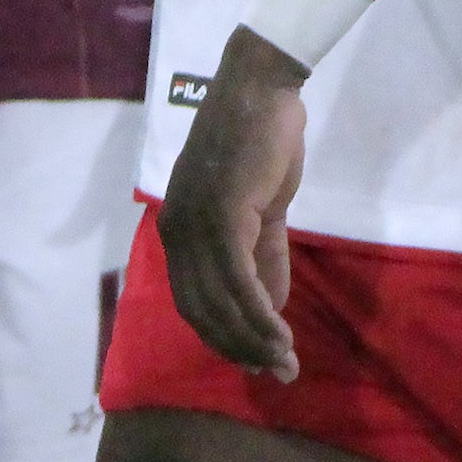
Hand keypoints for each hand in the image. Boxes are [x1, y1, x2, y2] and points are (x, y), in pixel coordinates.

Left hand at [156, 31, 309, 377]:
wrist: (262, 90)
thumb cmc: (261, 143)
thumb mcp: (260, 211)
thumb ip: (263, 258)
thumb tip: (269, 311)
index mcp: (178, 232)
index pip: (194, 303)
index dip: (225, 338)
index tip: (257, 362)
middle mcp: (177, 233)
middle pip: (201, 311)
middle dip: (239, 348)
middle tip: (277, 371)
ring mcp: (195, 226)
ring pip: (220, 302)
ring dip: (253, 339)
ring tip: (284, 361)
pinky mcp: (222, 217)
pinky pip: (239, 280)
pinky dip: (259, 314)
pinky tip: (281, 334)